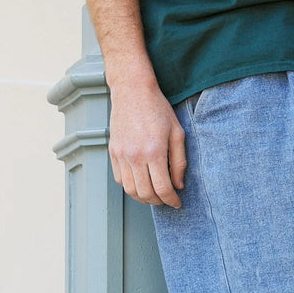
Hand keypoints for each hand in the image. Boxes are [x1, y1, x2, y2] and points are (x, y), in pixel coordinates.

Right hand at [108, 81, 185, 207]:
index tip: (177, 202)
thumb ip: (180, 162)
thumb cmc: (158, 109)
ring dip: (144, 198)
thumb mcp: (177, 133)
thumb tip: (178, 185)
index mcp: (154, 152)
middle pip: (146, 194)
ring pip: (131, 190)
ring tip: (154, 194)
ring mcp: (121, 155)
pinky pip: (120, 180)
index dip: (171, 200)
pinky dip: (131, 187)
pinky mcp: (113, 152)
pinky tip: (141, 182)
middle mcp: (135, 156)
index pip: (163, 188)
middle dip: (159, 202)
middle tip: (166, 199)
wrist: (132, 90)